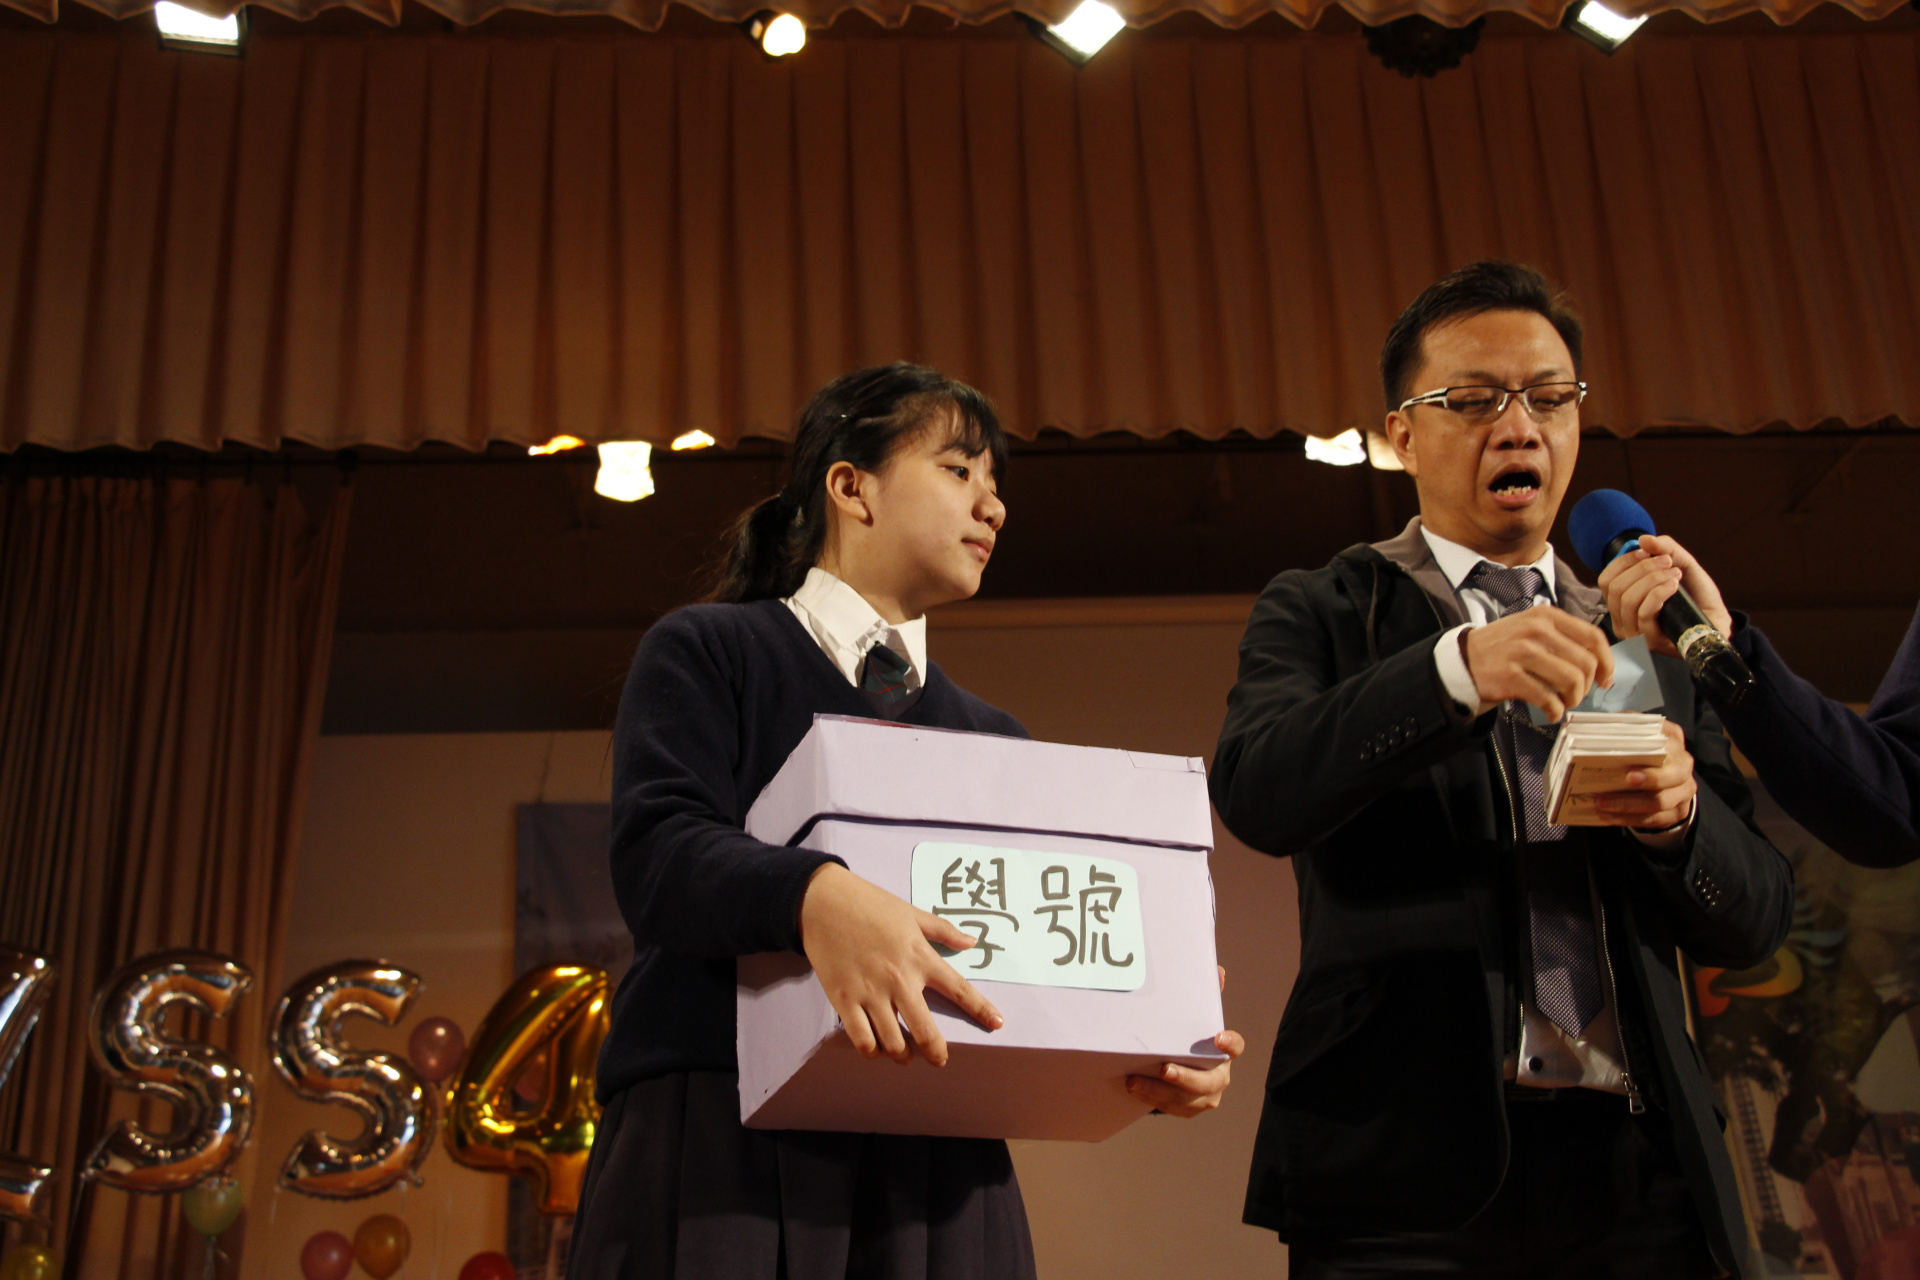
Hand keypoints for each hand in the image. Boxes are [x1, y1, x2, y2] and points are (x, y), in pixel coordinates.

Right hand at [798, 863, 1003, 1066]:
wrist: (823, 902)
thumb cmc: (870, 904)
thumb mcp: (912, 913)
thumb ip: (943, 931)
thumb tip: (971, 942)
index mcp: (920, 957)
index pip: (959, 989)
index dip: (981, 1010)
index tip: (997, 1024)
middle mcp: (899, 980)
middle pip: (925, 1031)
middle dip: (936, 1053)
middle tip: (939, 1061)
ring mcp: (870, 993)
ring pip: (893, 1042)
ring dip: (902, 1055)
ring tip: (905, 1055)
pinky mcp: (844, 1001)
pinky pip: (862, 1040)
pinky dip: (872, 1051)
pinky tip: (876, 1048)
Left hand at [1126, 966, 1245, 1117]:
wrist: (1179, 1071)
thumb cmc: (1188, 1039)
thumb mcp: (1195, 1018)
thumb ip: (1207, 996)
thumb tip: (1218, 971)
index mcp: (1224, 1054)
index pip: (1235, 1048)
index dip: (1230, 1043)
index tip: (1218, 1038)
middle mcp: (1218, 1077)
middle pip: (1208, 1082)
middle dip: (1186, 1077)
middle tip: (1165, 1069)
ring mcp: (1204, 1097)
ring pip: (1185, 1099)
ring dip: (1158, 1091)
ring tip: (1134, 1081)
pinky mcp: (1186, 1109)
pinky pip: (1171, 1107)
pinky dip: (1151, 1099)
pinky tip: (1133, 1088)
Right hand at [1463, 607, 1615, 722]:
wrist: (1464, 659)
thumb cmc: (1504, 647)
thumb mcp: (1533, 628)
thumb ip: (1563, 638)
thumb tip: (1599, 664)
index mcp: (1547, 616)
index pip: (1592, 637)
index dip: (1606, 662)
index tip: (1605, 678)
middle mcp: (1536, 630)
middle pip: (1585, 663)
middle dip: (1587, 686)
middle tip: (1577, 695)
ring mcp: (1522, 652)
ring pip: (1570, 681)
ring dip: (1573, 699)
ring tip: (1563, 703)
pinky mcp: (1510, 675)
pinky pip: (1547, 698)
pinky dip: (1555, 711)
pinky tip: (1551, 712)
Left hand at [1591, 720, 1696, 829]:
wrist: (1661, 775)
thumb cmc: (1639, 749)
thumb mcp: (1632, 732)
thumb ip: (1620, 727)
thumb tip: (1591, 727)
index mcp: (1672, 738)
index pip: (1667, 744)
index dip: (1651, 754)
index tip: (1629, 768)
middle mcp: (1683, 763)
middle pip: (1673, 775)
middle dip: (1649, 780)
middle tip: (1622, 782)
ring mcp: (1684, 789)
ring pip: (1661, 801)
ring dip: (1628, 805)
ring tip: (1601, 804)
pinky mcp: (1678, 810)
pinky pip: (1655, 819)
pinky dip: (1628, 819)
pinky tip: (1607, 816)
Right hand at [1597, 534, 1733, 660]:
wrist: (1717, 621)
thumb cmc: (1697, 597)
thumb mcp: (1682, 565)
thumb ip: (1665, 550)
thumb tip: (1643, 539)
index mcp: (1623, 602)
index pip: (1606, 579)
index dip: (1624, 561)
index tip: (1648, 552)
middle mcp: (1623, 619)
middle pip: (1615, 588)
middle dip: (1642, 568)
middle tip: (1668, 562)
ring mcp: (1634, 632)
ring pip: (1628, 599)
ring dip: (1652, 579)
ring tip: (1676, 574)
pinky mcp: (1649, 640)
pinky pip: (1644, 612)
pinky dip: (1659, 593)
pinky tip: (1674, 586)